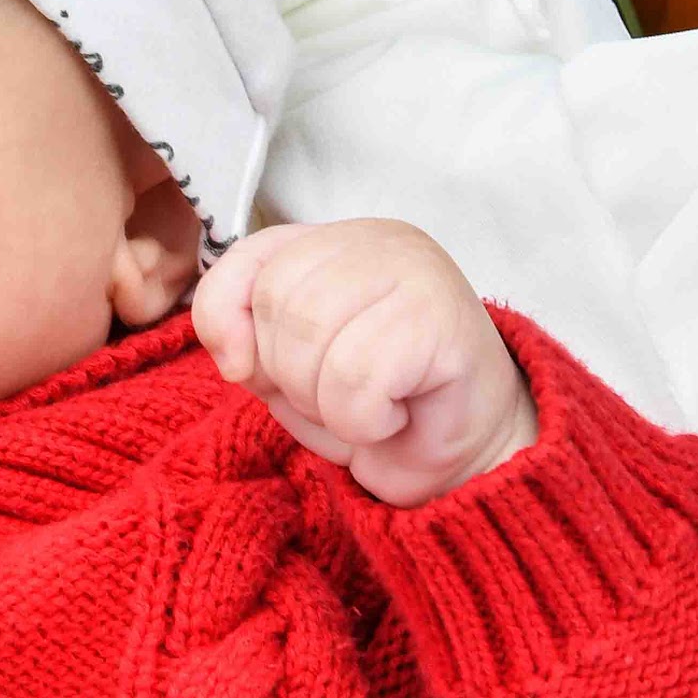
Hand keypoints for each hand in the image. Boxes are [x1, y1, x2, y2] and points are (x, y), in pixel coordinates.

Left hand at [192, 220, 537, 505]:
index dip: (226, 318)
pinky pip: (356, 378)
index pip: (249, 256)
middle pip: (276, 300)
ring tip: (369, 407)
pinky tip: (397, 416)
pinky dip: (363, 420)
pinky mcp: (442, 318)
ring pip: (311, 338)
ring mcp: (416, 270)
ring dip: (326, 403)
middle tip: (338, 397)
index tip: (243, 369)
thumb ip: (247, 339)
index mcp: (334, 242)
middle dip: (289, 374)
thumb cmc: (379, 406)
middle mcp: (377, 240)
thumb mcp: (289, 369)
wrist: (471, 457)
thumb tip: (233, 354)